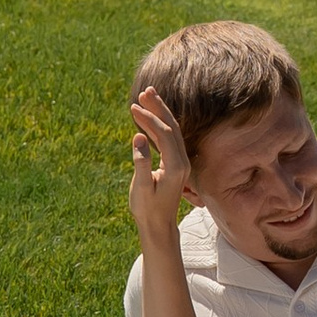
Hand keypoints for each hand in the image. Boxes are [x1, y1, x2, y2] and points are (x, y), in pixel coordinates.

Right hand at [128, 88, 194, 247]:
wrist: (159, 226)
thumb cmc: (147, 209)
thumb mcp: (140, 188)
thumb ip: (140, 162)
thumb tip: (138, 137)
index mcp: (175, 167)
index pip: (164, 134)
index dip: (149, 119)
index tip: (133, 107)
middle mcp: (182, 162)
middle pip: (173, 127)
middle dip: (159, 107)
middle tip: (146, 90)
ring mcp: (181, 162)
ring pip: (172, 130)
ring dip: (160, 113)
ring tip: (147, 96)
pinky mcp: (176, 164)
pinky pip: (169, 138)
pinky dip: (159, 125)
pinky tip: (149, 117)